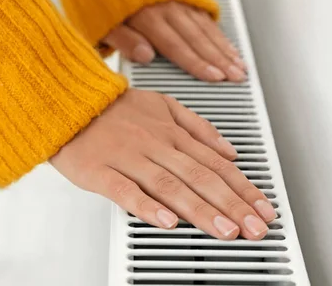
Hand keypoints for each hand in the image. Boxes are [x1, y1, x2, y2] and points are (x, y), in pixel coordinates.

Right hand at [50, 89, 275, 239]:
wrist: (69, 102)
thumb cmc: (114, 109)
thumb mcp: (163, 104)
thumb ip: (198, 126)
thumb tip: (229, 151)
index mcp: (172, 132)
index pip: (216, 163)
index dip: (243, 188)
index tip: (262, 209)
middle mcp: (156, 144)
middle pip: (200, 177)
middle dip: (232, 204)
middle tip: (253, 228)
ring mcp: (128, 157)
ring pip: (170, 185)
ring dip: (201, 210)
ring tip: (224, 230)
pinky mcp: (100, 171)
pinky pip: (125, 190)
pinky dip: (147, 206)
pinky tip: (167, 222)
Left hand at [102, 1, 246, 81]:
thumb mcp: (98, 18)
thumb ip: (122, 39)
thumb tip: (145, 56)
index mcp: (146, 16)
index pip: (177, 46)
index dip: (198, 64)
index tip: (215, 78)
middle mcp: (166, 5)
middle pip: (198, 38)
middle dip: (220, 60)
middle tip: (237, 76)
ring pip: (205, 26)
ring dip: (223, 46)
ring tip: (238, 63)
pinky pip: (203, 11)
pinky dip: (217, 28)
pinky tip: (225, 40)